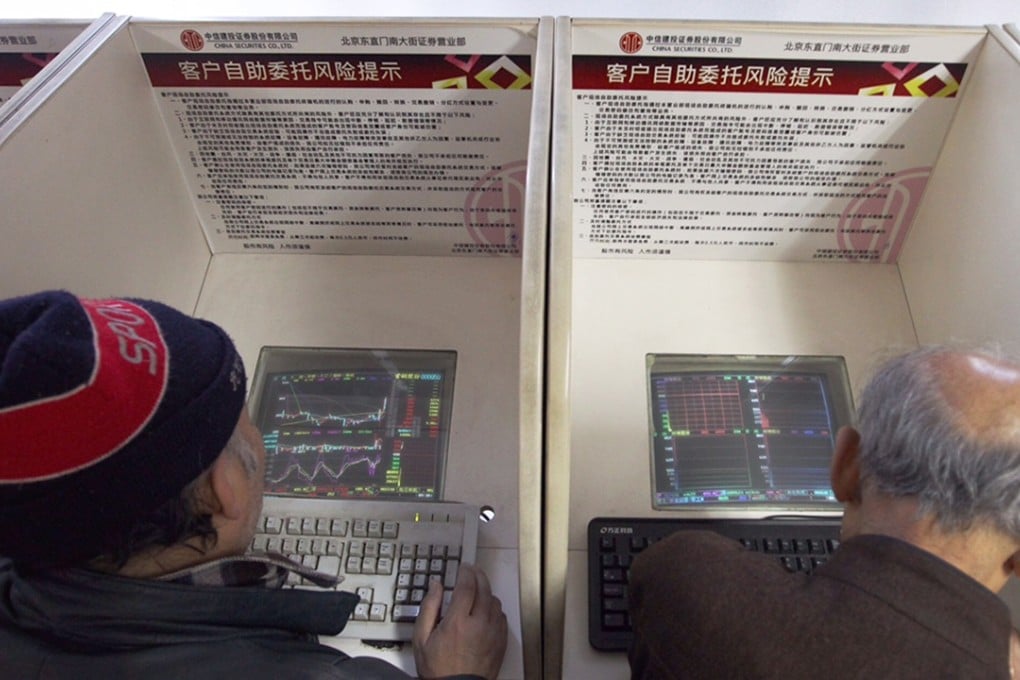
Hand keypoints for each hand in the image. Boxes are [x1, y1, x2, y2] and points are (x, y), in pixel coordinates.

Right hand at [412, 563, 507, 679]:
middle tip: (472, 571)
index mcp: (457, 622)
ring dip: (486, 591)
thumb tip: (436, 586)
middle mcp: (478, 625)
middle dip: (478, 575)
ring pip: (494, 601)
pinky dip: (494, 608)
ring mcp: (493, 633)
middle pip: (484, 588)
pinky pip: (501, 616)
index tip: (464, 568)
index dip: (466, 572)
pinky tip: (485, 609)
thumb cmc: (438, 668)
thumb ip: (429, 608)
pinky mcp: (501, 641)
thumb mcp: (422, 638)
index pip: (467, 586)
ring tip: (477, 590)